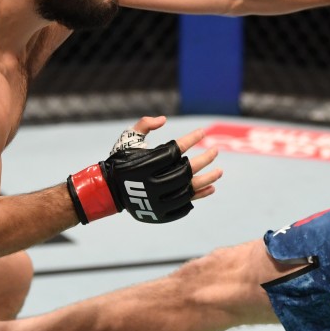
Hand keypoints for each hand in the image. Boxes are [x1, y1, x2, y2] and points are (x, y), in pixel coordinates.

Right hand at [67, 119, 220, 223]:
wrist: (109, 190)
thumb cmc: (122, 160)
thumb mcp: (128, 138)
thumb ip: (144, 124)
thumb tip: (163, 119)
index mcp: (148, 162)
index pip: (176, 148)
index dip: (191, 139)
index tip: (202, 133)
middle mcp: (155, 181)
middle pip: (188, 170)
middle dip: (205, 160)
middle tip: (216, 151)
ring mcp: (159, 198)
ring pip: (190, 189)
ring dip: (208, 179)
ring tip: (220, 172)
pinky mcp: (161, 211)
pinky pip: (186, 204)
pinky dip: (199, 196)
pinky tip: (210, 188)